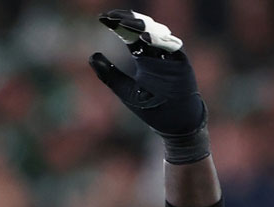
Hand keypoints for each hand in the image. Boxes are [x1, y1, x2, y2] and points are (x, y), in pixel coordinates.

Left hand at [90, 11, 203, 138]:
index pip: (129, 34)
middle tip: (112, 16)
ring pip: (157, 33)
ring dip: (141, 26)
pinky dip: (160, 40)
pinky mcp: (181, 65)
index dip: (117, 25)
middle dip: (127, 20)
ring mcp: (170, 57)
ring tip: (125, 21)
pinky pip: (172, 48)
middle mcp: (157, 53)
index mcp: (143, 56)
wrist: (173, 124)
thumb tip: (92, 56)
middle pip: (142, 29)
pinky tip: (145, 36)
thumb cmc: (152, 107)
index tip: (102, 18)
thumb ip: (109, 74)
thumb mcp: (125, 90)